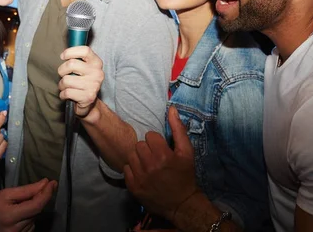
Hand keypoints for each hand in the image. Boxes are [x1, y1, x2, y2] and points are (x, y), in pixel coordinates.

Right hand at [0, 178, 57, 231]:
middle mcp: (16, 230)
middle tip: (38, 189)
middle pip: (37, 212)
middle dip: (39, 199)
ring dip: (33, 209)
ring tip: (21, 205)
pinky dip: (30, 217)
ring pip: (35, 218)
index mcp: (11, 216)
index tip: (53, 183)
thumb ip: (27, 190)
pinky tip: (21, 214)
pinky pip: (31, 225)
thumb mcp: (7, 193)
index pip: (36, 205)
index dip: (46, 194)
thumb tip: (46, 183)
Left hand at [57, 46, 103, 117]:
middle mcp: (97, 73)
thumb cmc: (82, 81)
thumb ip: (76, 58)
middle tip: (63, 75)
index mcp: (96, 62)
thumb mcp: (83, 67)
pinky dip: (63, 94)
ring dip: (62, 85)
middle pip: (71, 64)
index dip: (70, 52)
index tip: (63, 56)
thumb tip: (64, 53)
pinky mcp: (88, 97)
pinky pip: (67, 92)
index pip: (85, 50)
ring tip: (66, 87)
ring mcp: (93, 85)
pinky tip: (67, 95)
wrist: (89, 102)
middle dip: (62, 70)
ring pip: (66, 80)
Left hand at [124, 106, 197, 221]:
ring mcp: (140, 177)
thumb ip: (178, 129)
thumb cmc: (185, 175)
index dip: (157, 142)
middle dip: (147, 150)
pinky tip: (143, 174)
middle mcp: (150, 166)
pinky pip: (126, 169)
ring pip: (131, 155)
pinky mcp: (133, 187)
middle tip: (155, 158)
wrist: (182, 203)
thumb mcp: (187, 152)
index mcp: (163, 155)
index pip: (150, 136)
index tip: (163, 150)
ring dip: (139, 159)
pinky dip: (133, 170)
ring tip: (149, 166)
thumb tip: (172, 108)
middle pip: (139, 145)